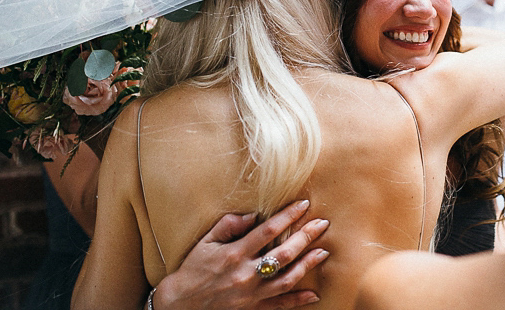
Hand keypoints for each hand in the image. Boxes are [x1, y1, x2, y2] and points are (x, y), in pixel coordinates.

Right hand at [152, 199, 328, 309]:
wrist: (180, 305)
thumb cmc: (193, 269)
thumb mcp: (206, 242)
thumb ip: (229, 225)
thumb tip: (253, 216)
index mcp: (235, 254)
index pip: (268, 231)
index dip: (288, 216)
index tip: (303, 205)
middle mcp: (246, 274)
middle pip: (284, 254)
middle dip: (306, 237)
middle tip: (322, 224)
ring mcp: (251, 294)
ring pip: (287, 279)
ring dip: (308, 265)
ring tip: (324, 251)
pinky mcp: (252, 309)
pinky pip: (280, 306)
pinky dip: (298, 300)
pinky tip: (314, 294)